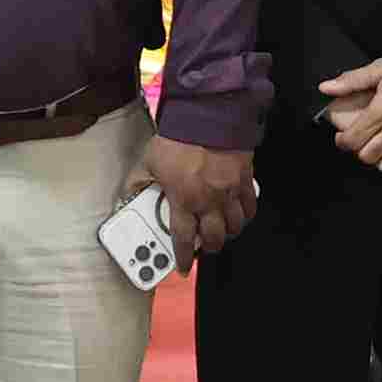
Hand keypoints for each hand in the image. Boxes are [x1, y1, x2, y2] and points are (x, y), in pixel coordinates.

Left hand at [141, 130, 253, 262]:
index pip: (183, 239)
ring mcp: (229, 191)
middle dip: (209, 248)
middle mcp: (209, 201)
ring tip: (222, 231)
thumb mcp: (148, 160)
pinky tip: (240, 213)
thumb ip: (139, 181)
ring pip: (235, 225)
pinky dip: (246, 214)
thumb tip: (131, 193)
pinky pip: (250, 205)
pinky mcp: (245, 178)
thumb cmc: (177, 138)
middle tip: (203, 246)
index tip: (182, 267)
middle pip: (214, 238)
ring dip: (228, 233)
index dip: (182, 258)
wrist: (207, 114)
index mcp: (183, 200)